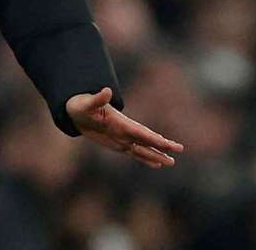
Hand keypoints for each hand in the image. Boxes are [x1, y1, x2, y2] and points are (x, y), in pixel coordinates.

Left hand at [66, 87, 183, 168]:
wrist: (76, 110)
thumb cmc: (81, 105)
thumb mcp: (87, 102)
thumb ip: (98, 99)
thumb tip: (107, 90)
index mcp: (120, 122)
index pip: (141, 132)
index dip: (154, 138)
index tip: (168, 143)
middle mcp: (124, 131)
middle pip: (146, 140)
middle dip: (162, 146)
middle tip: (179, 150)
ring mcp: (122, 138)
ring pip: (143, 148)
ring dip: (156, 155)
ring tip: (171, 163)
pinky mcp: (117, 144)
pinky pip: (133, 153)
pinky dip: (145, 159)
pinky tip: (156, 165)